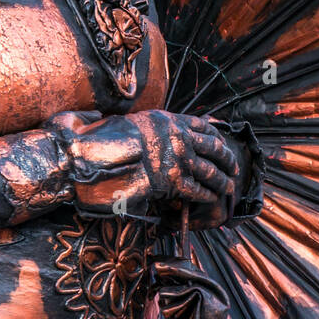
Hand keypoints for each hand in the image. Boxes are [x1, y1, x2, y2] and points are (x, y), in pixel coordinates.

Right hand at [52, 109, 238, 217]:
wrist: (85, 155)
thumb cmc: (92, 139)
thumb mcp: (110, 120)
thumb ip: (124, 121)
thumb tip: (107, 121)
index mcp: (164, 119)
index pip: (201, 123)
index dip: (214, 134)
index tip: (221, 140)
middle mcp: (176, 135)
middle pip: (214, 147)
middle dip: (227, 159)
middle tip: (233, 168)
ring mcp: (176, 158)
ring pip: (210, 170)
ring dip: (222, 180)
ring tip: (229, 187)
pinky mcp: (171, 181)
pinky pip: (197, 189)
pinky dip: (206, 195)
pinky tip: (211, 199)